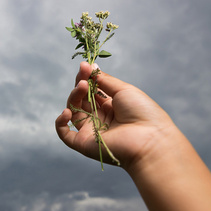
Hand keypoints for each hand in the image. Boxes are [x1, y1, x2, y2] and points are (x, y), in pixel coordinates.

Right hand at [55, 62, 176, 169]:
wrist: (150, 139)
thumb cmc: (142, 112)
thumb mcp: (123, 90)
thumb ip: (104, 80)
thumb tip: (90, 66)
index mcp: (110, 106)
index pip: (91, 91)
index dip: (86, 78)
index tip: (84, 66)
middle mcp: (99, 118)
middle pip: (80, 99)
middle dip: (80, 85)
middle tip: (83, 76)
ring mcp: (91, 131)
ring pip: (73, 112)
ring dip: (73, 97)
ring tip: (82, 87)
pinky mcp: (84, 144)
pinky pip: (65, 134)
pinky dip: (60, 123)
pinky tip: (67, 112)